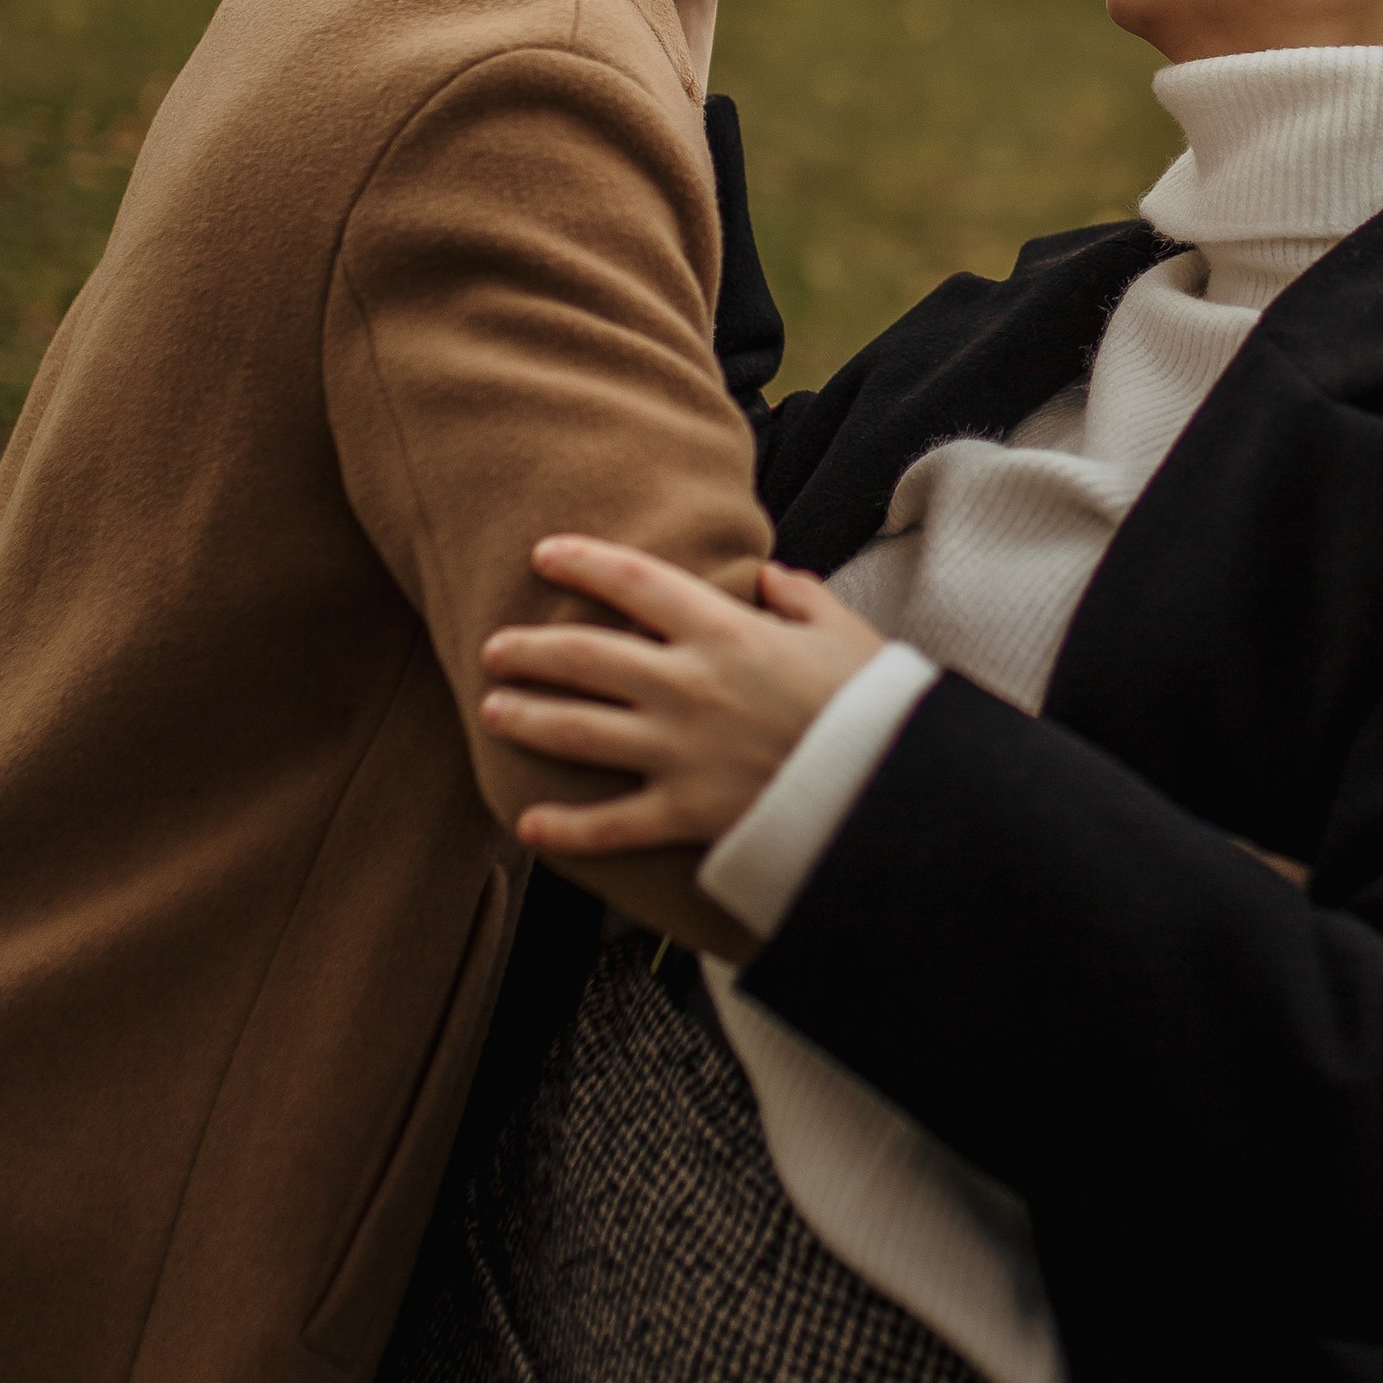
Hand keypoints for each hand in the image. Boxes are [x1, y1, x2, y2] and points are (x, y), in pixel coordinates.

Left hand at [481, 535, 887, 865]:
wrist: (891, 786)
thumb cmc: (875, 704)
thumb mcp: (844, 632)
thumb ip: (800, 597)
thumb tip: (769, 576)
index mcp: (725, 631)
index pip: (634, 582)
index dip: (583, 563)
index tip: (543, 554)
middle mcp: (687, 685)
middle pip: (584, 656)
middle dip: (530, 648)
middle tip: (494, 647)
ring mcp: (679, 751)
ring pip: (577, 731)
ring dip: (527, 718)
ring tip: (491, 711)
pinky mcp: (685, 812)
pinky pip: (609, 824)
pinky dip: (563, 828)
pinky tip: (527, 824)